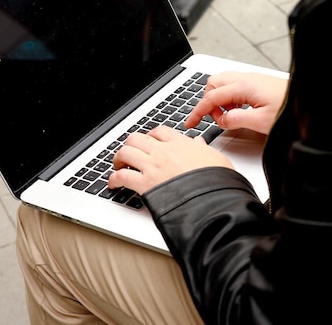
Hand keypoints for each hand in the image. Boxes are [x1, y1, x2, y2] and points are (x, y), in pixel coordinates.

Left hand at [109, 125, 233, 194]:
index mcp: (181, 144)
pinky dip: (114, 179)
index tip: (150, 140)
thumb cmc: (217, 181)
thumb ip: (204, 150)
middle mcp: (163, 152)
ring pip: (126, 152)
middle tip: (131, 152)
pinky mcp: (145, 184)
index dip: (151, 135)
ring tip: (119, 165)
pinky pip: (121, 177)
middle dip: (131, 144)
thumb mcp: (216, 158)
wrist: (212, 199)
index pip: (160, 131)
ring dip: (119, 158)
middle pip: (137, 138)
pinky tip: (114, 183)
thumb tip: (199, 143)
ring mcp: (152, 167)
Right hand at [185, 71, 287, 134]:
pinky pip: (235, 86)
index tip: (190, 123)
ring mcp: (252, 79)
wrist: (308, 100)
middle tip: (215, 119)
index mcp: (243, 87)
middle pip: (213, 84)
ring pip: (223, 83)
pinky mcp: (258, 83)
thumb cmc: (289, 109)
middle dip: (208, 102)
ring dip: (219, 99)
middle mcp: (246, 79)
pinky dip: (230, 98)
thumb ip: (236, 120)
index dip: (197, 112)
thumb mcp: (260, 121)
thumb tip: (221, 120)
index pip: (211, 98)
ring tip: (228, 116)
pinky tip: (240, 110)